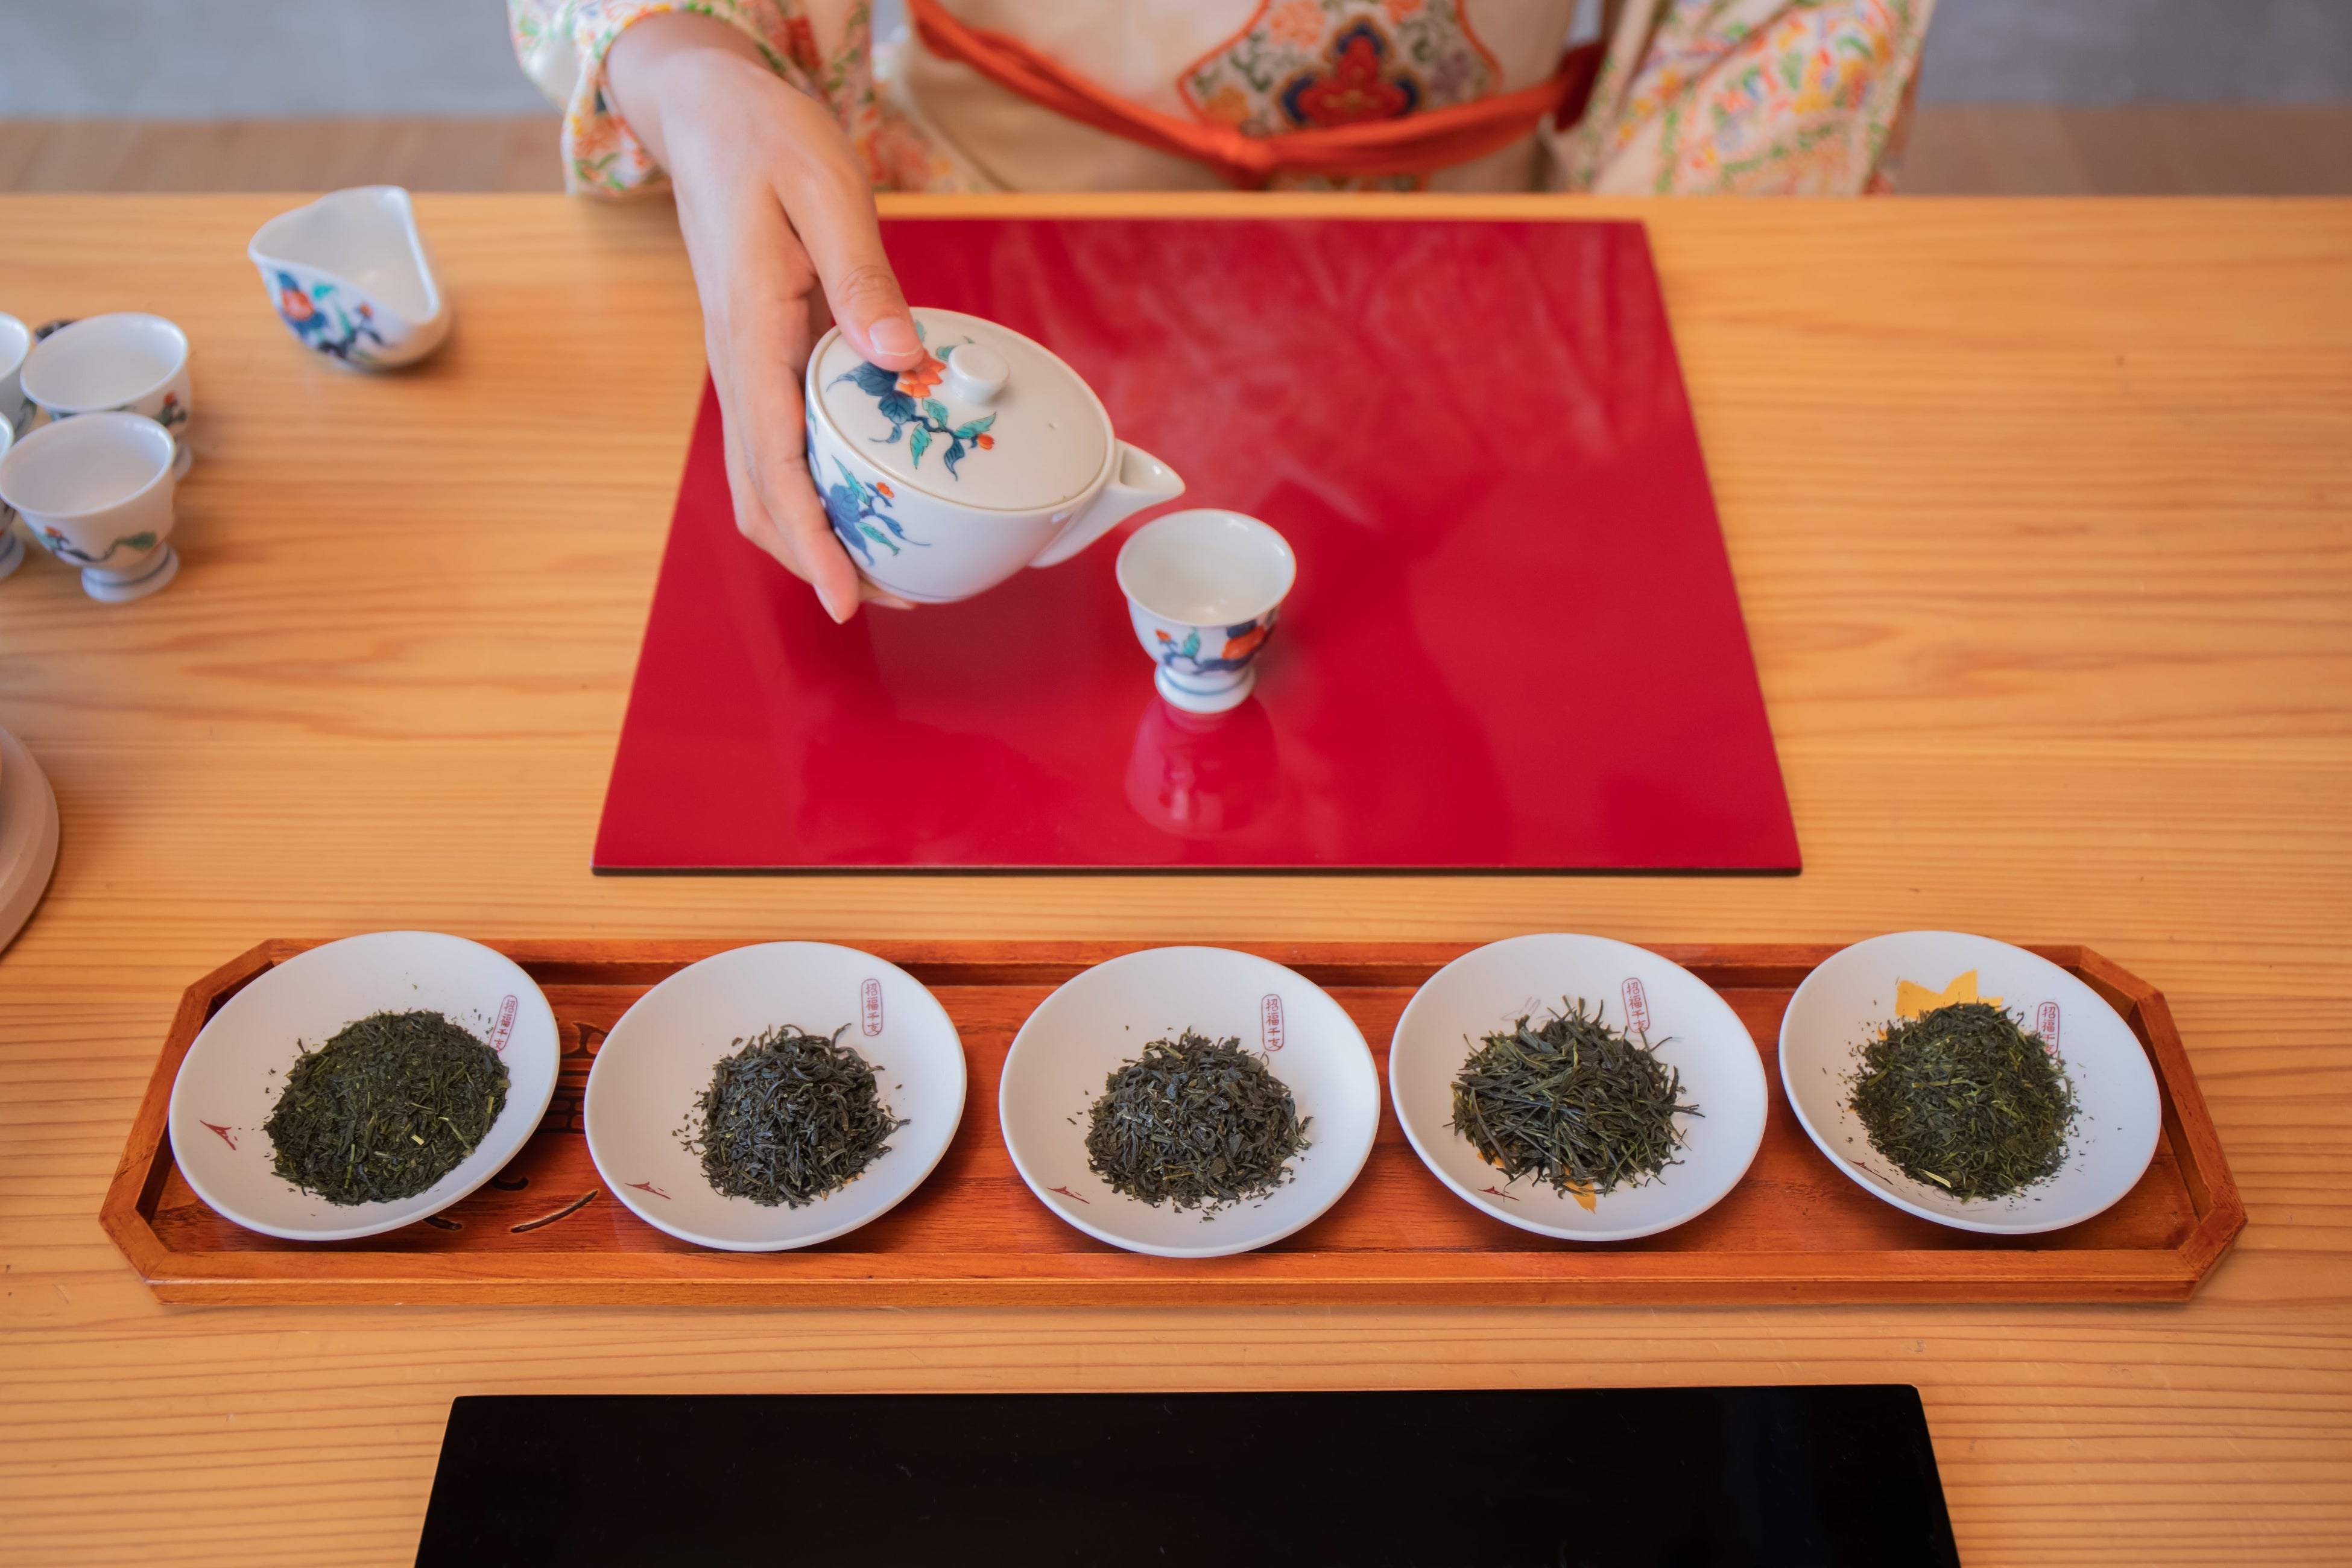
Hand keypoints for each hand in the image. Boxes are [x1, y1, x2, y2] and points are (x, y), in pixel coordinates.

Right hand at [607, 13, 924, 620]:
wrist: (711, 115)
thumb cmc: (768, 144)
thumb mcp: (827, 193)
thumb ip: (863, 279)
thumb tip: (901, 359)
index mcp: (749, 335)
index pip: (776, 466)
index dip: (811, 542)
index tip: (844, 599)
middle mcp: (736, 366)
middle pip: (761, 496)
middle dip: (817, 560)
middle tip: (891, 599)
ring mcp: (742, 369)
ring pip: (762, 481)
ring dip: (811, 535)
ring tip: (882, 569)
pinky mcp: (758, 361)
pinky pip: (777, 447)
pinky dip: (810, 493)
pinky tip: (861, 499)